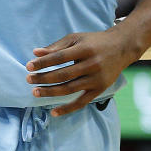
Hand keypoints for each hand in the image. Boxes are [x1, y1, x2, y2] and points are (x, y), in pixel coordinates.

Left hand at [25, 27, 139, 116]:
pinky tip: (54, 112)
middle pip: (63, 74)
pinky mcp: (100, 89)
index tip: (29, 66)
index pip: (60, 57)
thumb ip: (57, 46)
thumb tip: (36, 53)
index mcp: (85, 49)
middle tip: (29, 79)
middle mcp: (92, 64)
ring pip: (70, 89)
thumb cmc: (95, 41)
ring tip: (35, 92)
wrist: (121, 47)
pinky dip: (68, 108)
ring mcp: (96, 78)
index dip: (43, 62)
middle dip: (44, 77)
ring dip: (51, 92)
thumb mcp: (77, 38)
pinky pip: (81, 102)